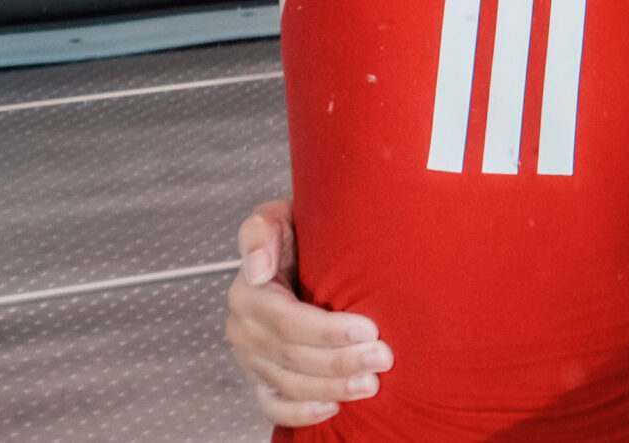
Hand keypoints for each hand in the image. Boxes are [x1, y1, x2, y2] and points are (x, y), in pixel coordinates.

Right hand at [225, 199, 390, 426]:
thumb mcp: (277, 216)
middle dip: (341, 361)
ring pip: (290, 383)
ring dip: (333, 387)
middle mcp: (245, 328)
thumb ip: (261, 231)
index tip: (369, 329)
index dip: (329, 331)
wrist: (301, 247)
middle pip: (293, 356)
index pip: (289, 322)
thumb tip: (257, 270)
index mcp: (249, 292)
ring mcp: (251, 357)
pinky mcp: (261, 378)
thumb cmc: (296, 230)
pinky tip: (334, 408)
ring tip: (371, 383)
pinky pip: (275, 406)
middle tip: (383, 357)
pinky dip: (302, 412)